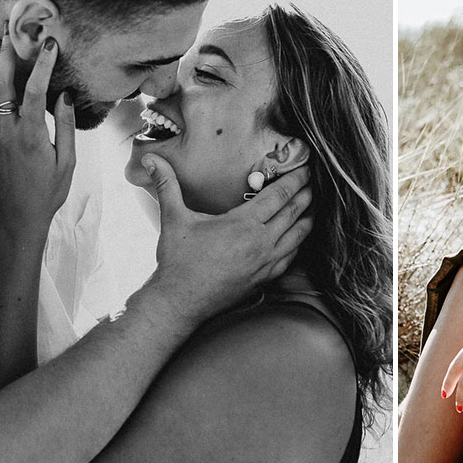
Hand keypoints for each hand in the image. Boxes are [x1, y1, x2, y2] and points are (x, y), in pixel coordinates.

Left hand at [0, 26, 75, 230]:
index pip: (34, 91)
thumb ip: (66, 127)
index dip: (41, 65)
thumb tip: (65, 95)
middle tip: (11, 33)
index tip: (49, 45)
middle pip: (0, 84)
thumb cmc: (48, 192)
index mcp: (30, 136)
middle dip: (5, 55)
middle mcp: (7, 131)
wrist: (18, 217)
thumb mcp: (67, 162)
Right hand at [139, 156, 313, 326]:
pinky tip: (298, 237)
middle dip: (305, 195)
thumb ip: (167, 185)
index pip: (278, 196)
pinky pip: (291, 256)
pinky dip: (299, 242)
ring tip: (310, 206)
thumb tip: (151, 160)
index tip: (303, 169)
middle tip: (311, 183)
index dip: (294, 180)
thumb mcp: (174, 219)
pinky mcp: (265, 278)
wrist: (180, 302)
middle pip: (293, 213)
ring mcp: (265, 263)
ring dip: (307, 218)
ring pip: (298, 236)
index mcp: (243, 224)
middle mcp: (260, 243)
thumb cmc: (178, 261)